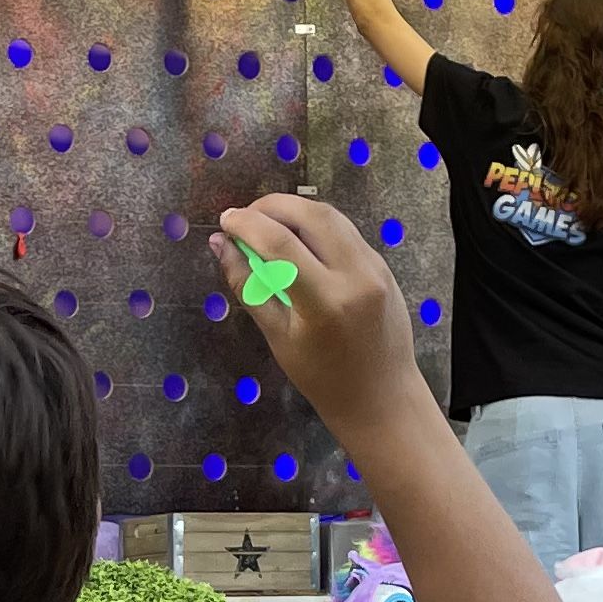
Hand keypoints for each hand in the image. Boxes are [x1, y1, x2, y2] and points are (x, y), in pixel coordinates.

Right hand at [213, 194, 421, 435]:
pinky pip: (345, 231)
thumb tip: (220, 245)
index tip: (225, 221)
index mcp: (325, 303)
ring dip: (294, 210)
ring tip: (265, 223)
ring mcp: (374, 267)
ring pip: (331, 215)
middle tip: (244, 216)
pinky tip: (296, 239)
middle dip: (271, 205)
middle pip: (310, 214)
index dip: (246, 224)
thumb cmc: (322, 377)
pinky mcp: (382, 265)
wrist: (381, 396)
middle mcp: (355, 277)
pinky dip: (315, 225)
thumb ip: (248, 286)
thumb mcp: (278, 337)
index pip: (279, 244)